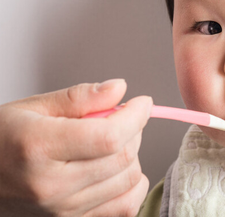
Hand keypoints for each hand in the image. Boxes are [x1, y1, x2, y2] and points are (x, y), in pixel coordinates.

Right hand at [0, 80, 152, 216]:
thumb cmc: (2, 140)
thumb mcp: (33, 107)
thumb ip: (80, 97)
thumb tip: (118, 89)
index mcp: (38, 148)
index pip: (109, 136)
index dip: (135, 116)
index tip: (142, 103)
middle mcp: (50, 185)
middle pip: (123, 157)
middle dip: (134, 130)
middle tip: (122, 117)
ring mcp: (61, 210)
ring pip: (129, 181)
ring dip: (132, 156)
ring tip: (111, 142)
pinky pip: (124, 207)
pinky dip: (132, 185)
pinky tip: (116, 169)